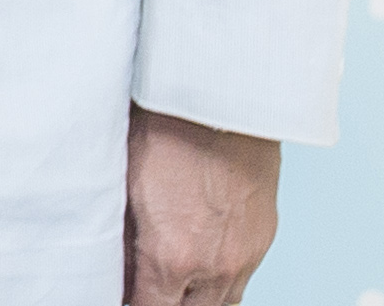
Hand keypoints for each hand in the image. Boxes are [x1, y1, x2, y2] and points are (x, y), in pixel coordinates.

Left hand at [125, 107, 281, 305]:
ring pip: (221, 304)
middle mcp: (214, 268)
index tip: (121, 292)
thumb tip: (119, 269)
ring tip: (172, 284)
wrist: (222, 98)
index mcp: (171, 258)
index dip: (131, 302)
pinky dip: (220, 282)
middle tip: (145, 286)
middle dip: (165, 303)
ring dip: (196, 300)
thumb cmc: (165, 131)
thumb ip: (125, 241)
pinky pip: (242, 280)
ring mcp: (245, 256)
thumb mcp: (125, 187)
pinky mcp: (263, 239)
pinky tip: (201, 265)